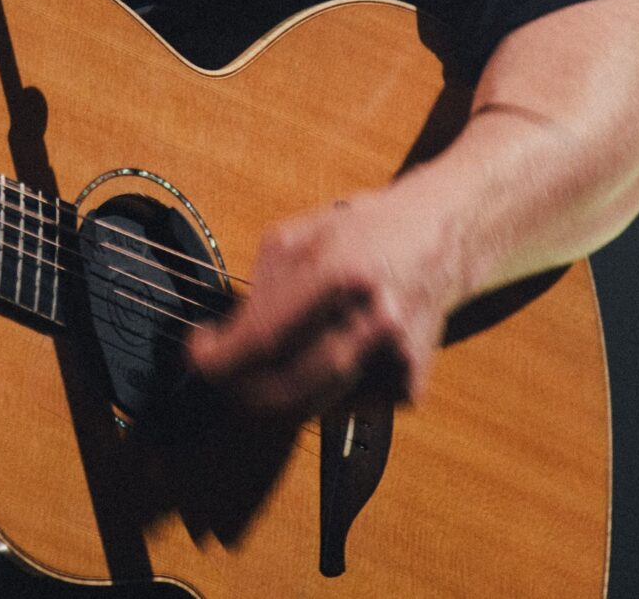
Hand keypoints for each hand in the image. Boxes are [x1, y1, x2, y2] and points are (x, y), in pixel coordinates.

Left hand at [186, 188, 465, 419]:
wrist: (441, 237)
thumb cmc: (362, 231)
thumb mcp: (297, 237)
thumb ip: (259, 290)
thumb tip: (224, 341)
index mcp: (340, 272)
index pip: (263, 339)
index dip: (220, 359)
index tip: (197, 356)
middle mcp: (373, 320)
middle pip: (284, 388)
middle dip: (239, 387)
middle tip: (222, 371)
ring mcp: (396, 358)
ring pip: (310, 406)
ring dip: (279, 390)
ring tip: (278, 355)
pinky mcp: (410, 386)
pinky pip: (344, 407)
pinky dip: (324, 389)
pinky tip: (335, 351)